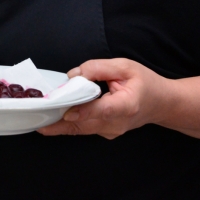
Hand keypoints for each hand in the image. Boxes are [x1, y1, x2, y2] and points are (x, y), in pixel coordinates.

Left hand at [37, 58, 169, 139]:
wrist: (162, 104)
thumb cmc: (145, 83)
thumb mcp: (125, 66)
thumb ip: (98, 68)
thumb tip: (74, 75)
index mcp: (127, 105)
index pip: (103, 111)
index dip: (83, 111)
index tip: (66, 112)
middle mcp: (118, 123)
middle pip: (85, 123)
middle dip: (60, 120)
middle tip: (37, 115)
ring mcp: (111, 131)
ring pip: (80, 129)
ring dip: (59, 125)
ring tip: (37, 119)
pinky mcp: (104, 133)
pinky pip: (83, 128)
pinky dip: (67, 123)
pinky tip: (51, 118)